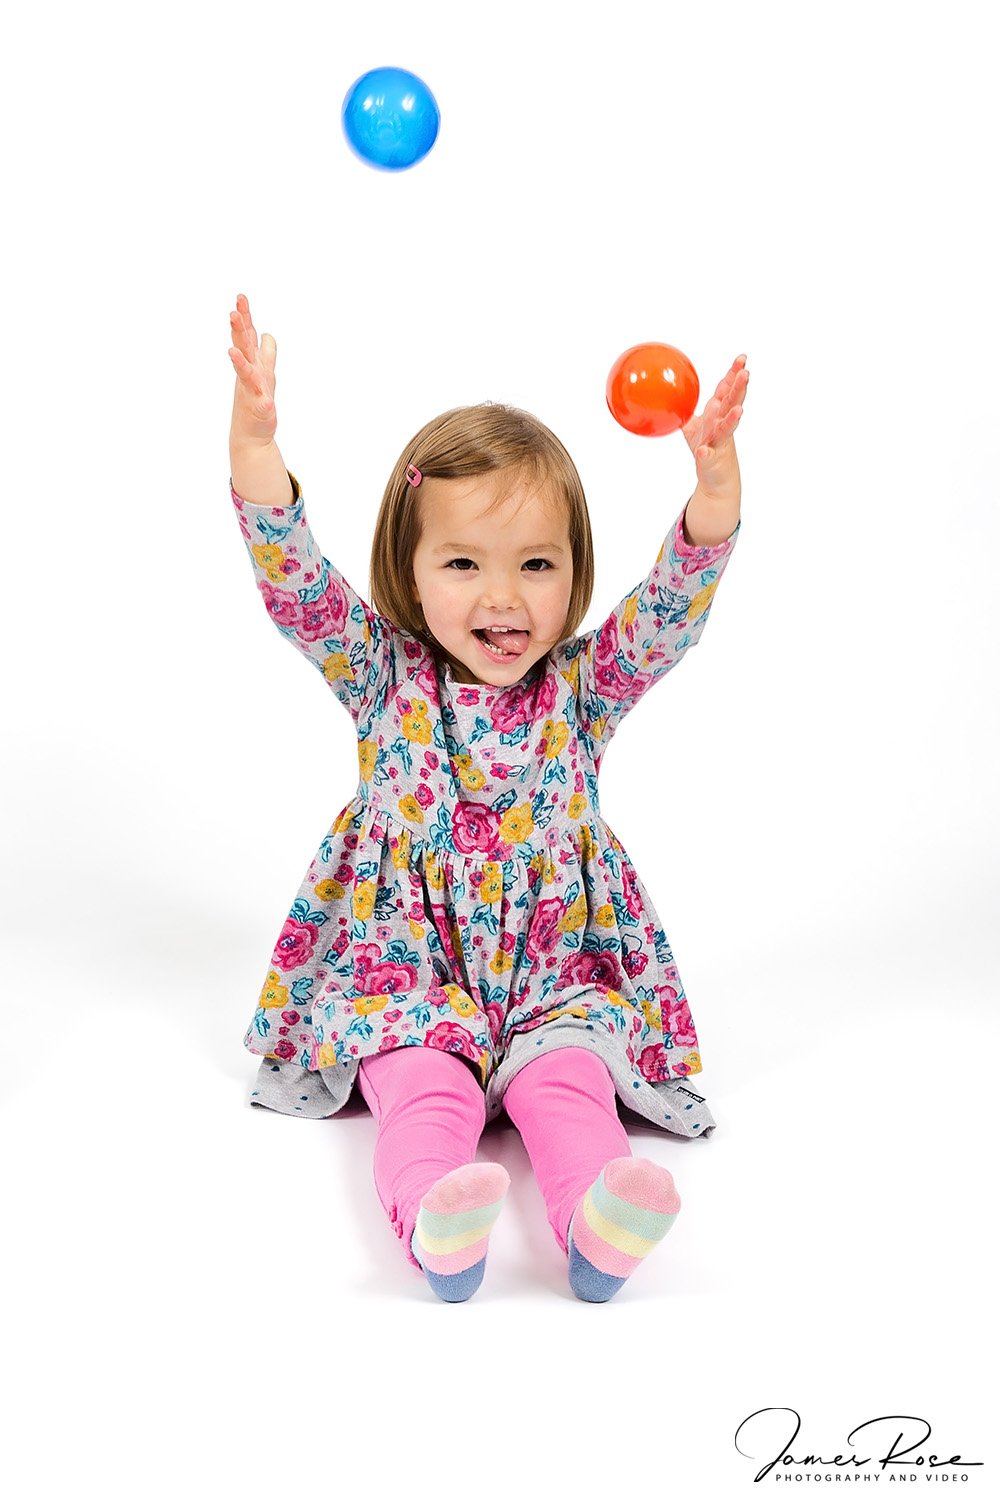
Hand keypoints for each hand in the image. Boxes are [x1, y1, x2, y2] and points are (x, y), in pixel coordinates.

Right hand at [228, 293, 278, 447]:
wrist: (252, 434)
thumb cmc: (256, 400)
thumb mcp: (265, 372)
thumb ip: (266, 352)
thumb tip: (268, 335)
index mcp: (252, 363)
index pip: (247, 335)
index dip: (245, 317)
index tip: (240, 297)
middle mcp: (249, 373)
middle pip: (243, 347)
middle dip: (238, 330)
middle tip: (232, 312)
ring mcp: (252, 391)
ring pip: (245, 373)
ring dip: (239, 362)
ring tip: (232, 351)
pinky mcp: (259, 410)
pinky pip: (261, 405)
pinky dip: (264, 403)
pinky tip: (267, 403)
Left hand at [682, 354, 747, 498]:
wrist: (715, 476)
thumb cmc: (707, 446)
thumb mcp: (694, 424)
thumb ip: (688, 407)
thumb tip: (671, 390)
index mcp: (718, 414)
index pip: (727, 390)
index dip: (734, 374)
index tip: (742, 358)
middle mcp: (721, 425)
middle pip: (731, 404)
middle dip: (739, 389)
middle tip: (746, 374)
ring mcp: (718, 442)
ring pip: (726, 428)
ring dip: (732, 419)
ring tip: (739, 410)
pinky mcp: (711, 460)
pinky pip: (707, 456)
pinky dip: (706, 454)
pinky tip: (704, 451)